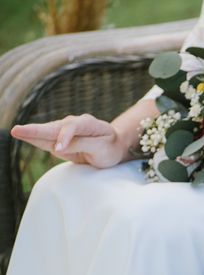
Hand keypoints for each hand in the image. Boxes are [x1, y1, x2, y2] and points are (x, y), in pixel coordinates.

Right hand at [10, 114, 127, 168]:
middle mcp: (73, 123)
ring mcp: (65, 131)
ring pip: (47, 132)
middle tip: (18, 130)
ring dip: (31, 132)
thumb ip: (81, 145)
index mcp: (87, 123)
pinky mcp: (59, 140)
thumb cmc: (110, 147)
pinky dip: (34, 138)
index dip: (64, 137)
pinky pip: (46, 139)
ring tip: (16, 131)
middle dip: (37, 130)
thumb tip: (57, 147)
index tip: (58, 149)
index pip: (72, 127)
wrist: (114, 146)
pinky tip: (21, 134)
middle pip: (54, 127)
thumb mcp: (101, 148)